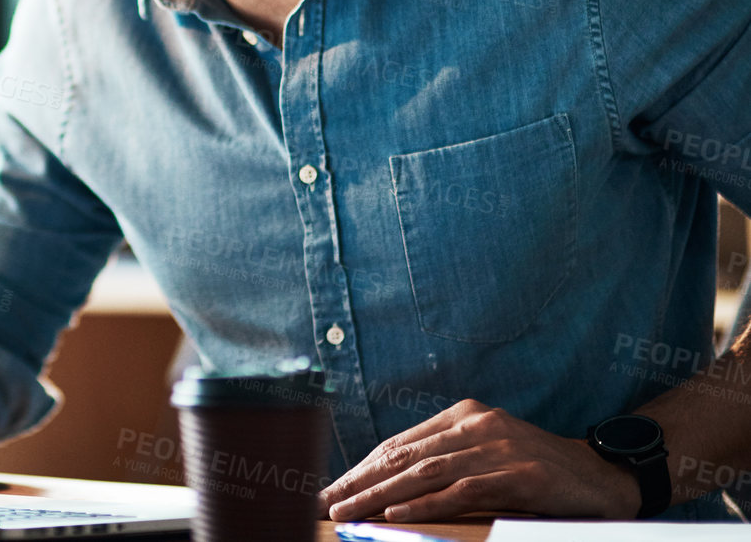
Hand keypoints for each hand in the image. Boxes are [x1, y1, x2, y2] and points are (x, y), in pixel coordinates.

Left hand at [317, 399, 642, 522]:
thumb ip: (448, 459)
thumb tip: (392, 483)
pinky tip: (395, 513)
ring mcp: (496, 448)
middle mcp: (476, 426)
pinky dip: (425, 503)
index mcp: (464, 416)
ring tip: (348, 510)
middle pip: (404, 456)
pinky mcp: (517, 475)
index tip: (332, 486)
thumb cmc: (538, 469)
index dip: (363, 467)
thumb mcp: (488, 452)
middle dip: (360, 481)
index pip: (400, 444)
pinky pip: (461, 491)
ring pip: (424, 473)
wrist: (602, 475)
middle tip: (326, 500)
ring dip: (380, 494)